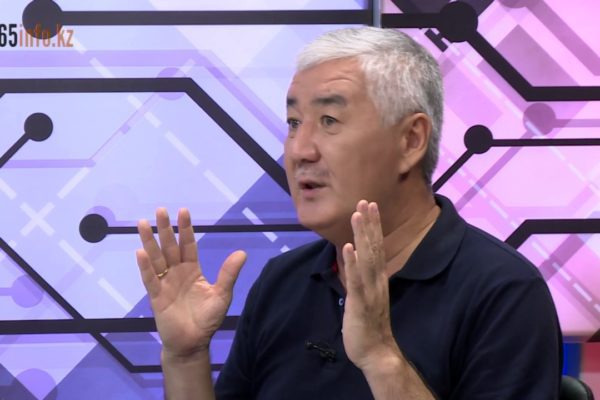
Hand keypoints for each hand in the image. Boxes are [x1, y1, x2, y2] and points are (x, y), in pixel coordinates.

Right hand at [136, 208, 246, 357]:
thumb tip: (242, 253)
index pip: (188, 245)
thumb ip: (228, 274)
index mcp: (192, 270)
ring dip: (150, 241)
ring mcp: (165, 283)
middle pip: (169, 247)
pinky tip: (141, 252)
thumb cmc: (207, 319)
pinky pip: (150, 279)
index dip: (185, 229)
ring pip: (156, 258)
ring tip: (143, 223)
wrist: (192, 343)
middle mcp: (176, 273)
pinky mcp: (156, 297)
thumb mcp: (222, 295)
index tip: (182, 211)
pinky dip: (145, 266)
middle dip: (165, 229)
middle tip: (160, 210)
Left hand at [341, 200, 400, 369]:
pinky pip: (356, 280)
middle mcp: (377, 280)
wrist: (376, 353)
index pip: (376, 248)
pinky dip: (353, 263)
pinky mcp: (360, 303)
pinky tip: (348, 247)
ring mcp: (370, 291)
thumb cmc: (369, 325)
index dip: (373, 227)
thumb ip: (363, 279)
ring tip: (358, 215)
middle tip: (366, 201)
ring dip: (362, 236)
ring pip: (366, 258)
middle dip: (369, 224)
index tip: (370, 206)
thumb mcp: (366, 296)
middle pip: (374, 247)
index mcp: (378, 279)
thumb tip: (357, 261)